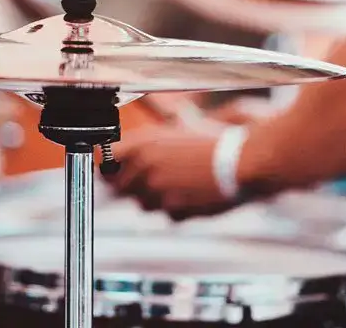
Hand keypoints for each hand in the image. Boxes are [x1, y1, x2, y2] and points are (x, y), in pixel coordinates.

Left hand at [105, 124, 238, 220]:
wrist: (242, 162)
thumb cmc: (215, 142)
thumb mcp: (178, 130)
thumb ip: (150, 143)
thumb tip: (129, 151)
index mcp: (143, 142)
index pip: (104, 160)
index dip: (107, 168)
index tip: (111, 172)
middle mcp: (145, 165)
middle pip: (118, 187)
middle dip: (131, 187)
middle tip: (152, 182)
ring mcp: (157, 189)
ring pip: (143, 204)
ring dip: (156, 199)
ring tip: (181, 184)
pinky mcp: (173, 209)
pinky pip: (167, 214)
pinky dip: (177, 209)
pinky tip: (194, 194)